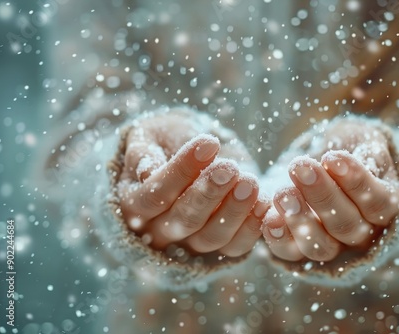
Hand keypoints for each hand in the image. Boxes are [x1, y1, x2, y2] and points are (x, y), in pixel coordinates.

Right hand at [117, 109, 268, 256]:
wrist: (193, 153)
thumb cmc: (166, 141)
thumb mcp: (149, 137)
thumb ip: (143, 152)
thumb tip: (147, 171)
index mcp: (135, 204)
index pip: (153, 195)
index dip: (180, 171)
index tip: (208, 143)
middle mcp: (158, 231)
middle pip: (182, 221)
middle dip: (208, 193)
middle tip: (230, 168)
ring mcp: (189, 243)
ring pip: (211, 237)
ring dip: (233, 211)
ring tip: (250, 182)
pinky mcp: (219, 247)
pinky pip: (235, 246)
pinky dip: (252, 227)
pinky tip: (263, 202)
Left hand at [261, 120, 398, 261]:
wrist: (319, 162)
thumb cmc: (348, 148)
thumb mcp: (364, 141)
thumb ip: (371, 153)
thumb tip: (369, 165)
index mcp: (384, 207)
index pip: (377, 203)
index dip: (356, 182)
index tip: (332, 156)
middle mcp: (362, 233)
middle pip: (347, 225)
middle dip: (322, 195)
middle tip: (300, 166)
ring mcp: (331, 245)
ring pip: (321, 246)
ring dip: (300, 220)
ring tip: (282, 193)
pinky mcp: (299, 248)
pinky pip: (290, 252)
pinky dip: (278, 238)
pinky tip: (269, 218)